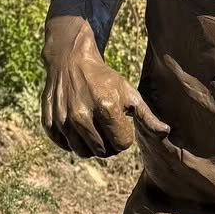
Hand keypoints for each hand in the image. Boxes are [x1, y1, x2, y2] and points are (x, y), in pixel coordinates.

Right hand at [41, 16, 167, 157]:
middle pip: (102, 152)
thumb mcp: (129, 94)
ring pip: (82, 152)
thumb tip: (165, 133)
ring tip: (94, 129)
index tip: (121, 124)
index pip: (121, 145)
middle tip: (107, 127)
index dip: (124, 137)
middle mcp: (82, 115)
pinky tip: (78, 128)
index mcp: (106, 108)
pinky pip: (64, 146)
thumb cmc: (105, 79)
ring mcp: (63, 119)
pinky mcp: (49, 121)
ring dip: (91, 146)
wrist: (70, 60)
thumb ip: (147, 117)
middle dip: (109, 144)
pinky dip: (72, 142)